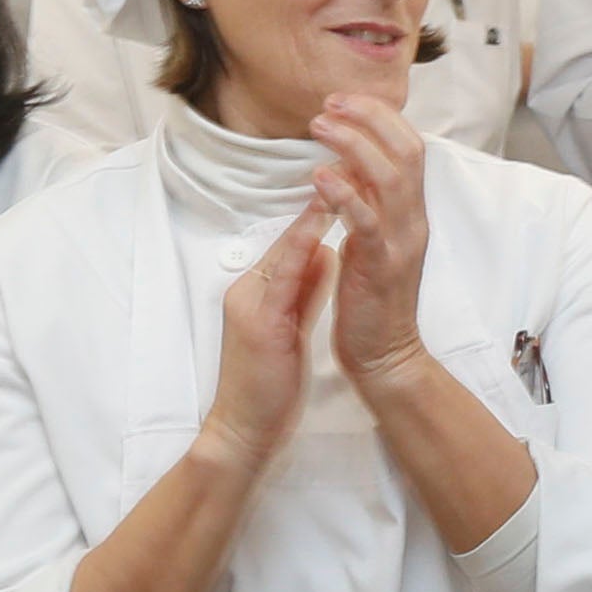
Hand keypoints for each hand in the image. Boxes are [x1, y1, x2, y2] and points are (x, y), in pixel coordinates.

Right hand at [202, 197, 334, 464]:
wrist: (243, 429)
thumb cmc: (269, 383)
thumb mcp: (291, 326)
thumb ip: (306, 289)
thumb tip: (327, 253)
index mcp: (259, 290)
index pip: (293, 242)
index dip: (319, 210)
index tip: (348, 180)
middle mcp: (250, 288)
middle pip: (289, 237)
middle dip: (318, 201)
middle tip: (347, 163)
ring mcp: (251, 302)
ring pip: (286, 249)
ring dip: (312, 213)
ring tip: (339, 179)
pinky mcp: (258, 321)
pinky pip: (282, 277)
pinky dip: (302, 249)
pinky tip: (323, 228)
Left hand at [318, 97, 439, 389]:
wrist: (385, 355)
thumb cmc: (371, 299)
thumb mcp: (372, 240)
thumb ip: (367, 202)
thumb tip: (347, 162)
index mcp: (412, 212)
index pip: (409, 146)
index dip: (378, 116)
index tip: (342, 101)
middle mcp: (413, 221)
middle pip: (406, 150)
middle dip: (368, 118)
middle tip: (328, 105)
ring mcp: (401, 243)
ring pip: (390, 177)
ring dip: (353, 145)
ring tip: (319, 127)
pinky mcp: (381, 266)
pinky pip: (367, 221)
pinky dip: (344, 194)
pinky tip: (319, 177)